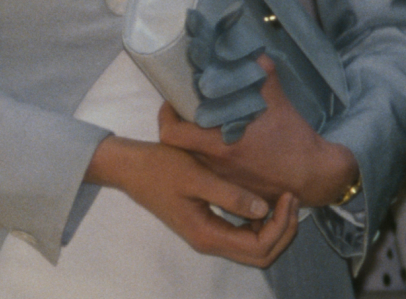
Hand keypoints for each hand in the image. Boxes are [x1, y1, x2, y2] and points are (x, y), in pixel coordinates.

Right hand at [87, 135, 298, 266]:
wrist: (129, 167)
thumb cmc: (159, 167)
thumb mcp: (195, 175)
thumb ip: (228, 194)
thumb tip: (263, 209)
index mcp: (208, 235)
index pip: (258, 246)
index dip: (280, 225)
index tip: (287, 195)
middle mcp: (209, 242)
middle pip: (259, 255)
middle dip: (283, 231)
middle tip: (291, 199)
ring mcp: (205, 236)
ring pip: (251, 248)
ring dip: (272, 229)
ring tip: (282, 200)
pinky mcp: (203, 225)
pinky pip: (240, 236)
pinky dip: (257, 224)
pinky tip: (259, 201)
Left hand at [158, 56, 358, 206]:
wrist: (319, 176)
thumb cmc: (295, 138)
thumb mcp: (278, 100)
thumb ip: (261, 73)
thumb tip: (252, 51)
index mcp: (219, 146)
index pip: (171, 134)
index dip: (166, 116)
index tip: (173, 100)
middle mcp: (216, 165)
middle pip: (176, 147)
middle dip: (175, 127)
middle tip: (182, 110)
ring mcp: (225, 178)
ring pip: (192, 158)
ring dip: (191, 141)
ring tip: (198, 122)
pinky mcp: (236, 187)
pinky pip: (211, 171)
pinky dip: (208, 156)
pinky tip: (219, 142)